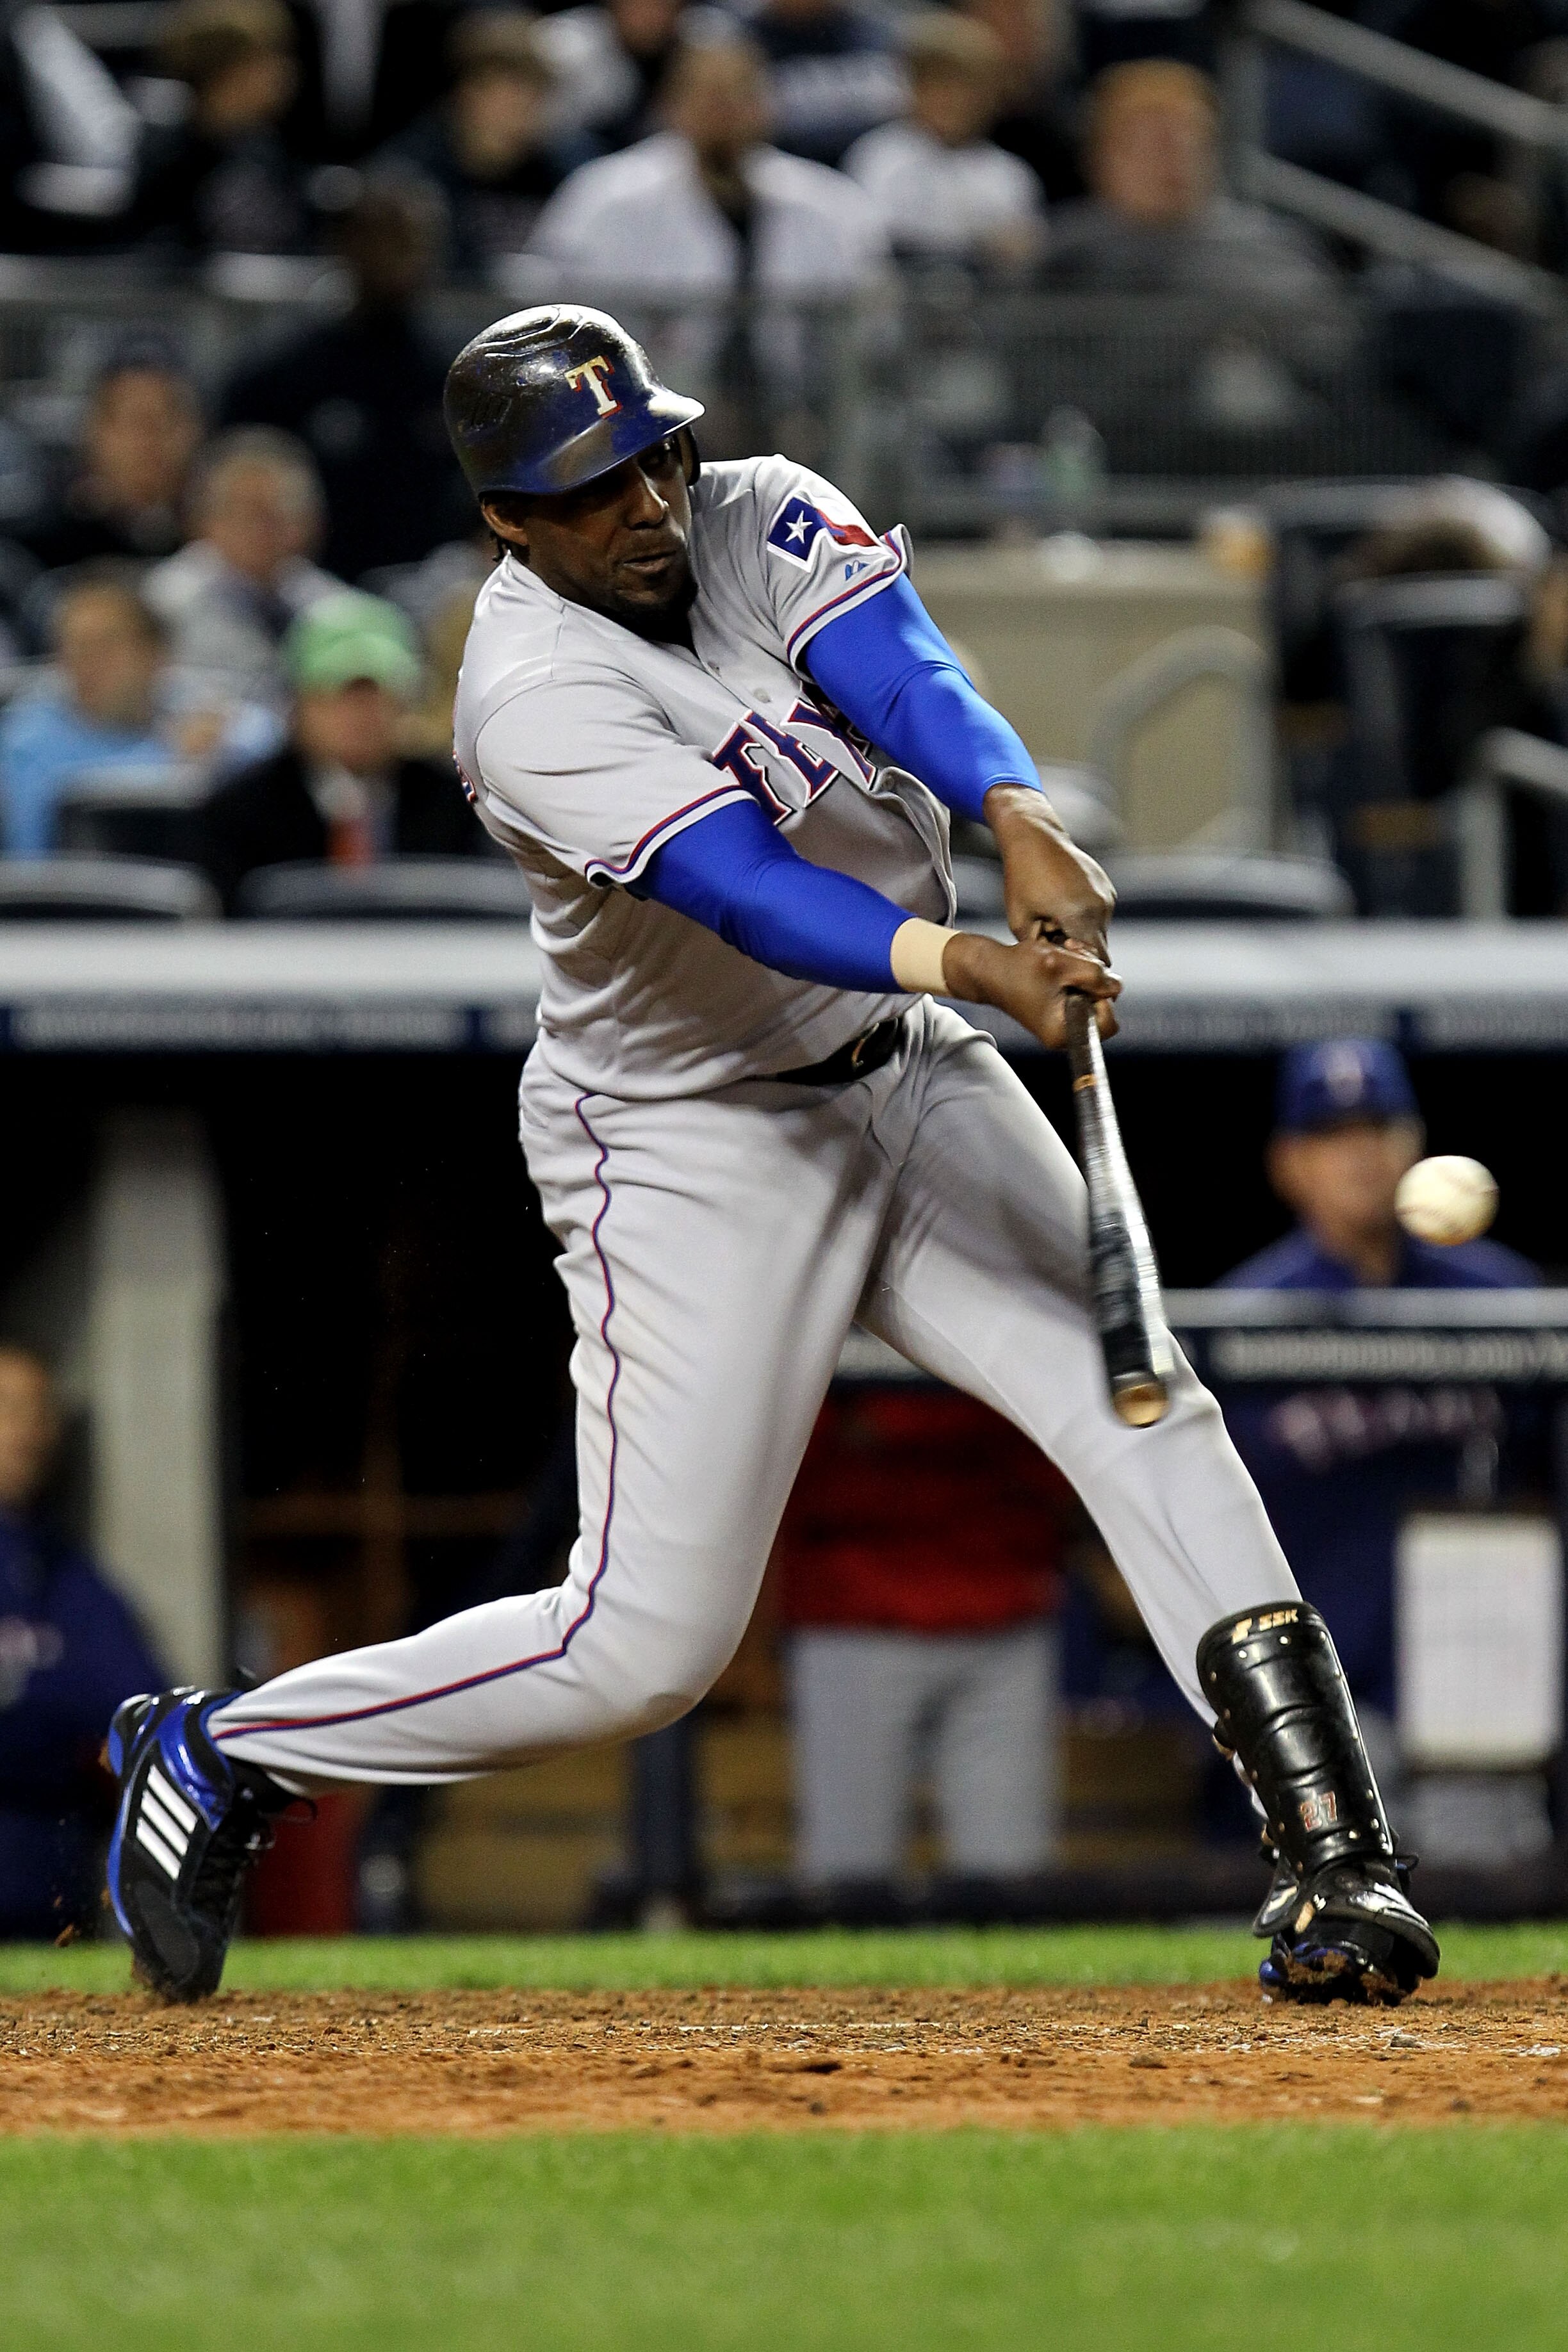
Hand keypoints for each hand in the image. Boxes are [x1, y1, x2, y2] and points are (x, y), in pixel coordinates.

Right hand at [942, 930, 1120, 1050]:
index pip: (1109, 1024)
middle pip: (1102, 1009)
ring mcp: (1060, 1023)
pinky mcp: (1058, 1010)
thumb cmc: (1019, 967)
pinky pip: (1080, 994)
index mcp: (1063, 1031)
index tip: (1090, 978)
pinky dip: (1077, 975)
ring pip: (1093, 997)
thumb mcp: (1061, 964)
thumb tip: (1116, 987)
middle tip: (1076, 957)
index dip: (1106, 997)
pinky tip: (1064, 959)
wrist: (991, 969)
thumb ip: (1094, 975)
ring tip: (1066, 953)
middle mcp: (1063, 1033)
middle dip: (1095, 980)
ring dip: (1085, 972)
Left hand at [984, 783, 1114, 961]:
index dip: (1079, 968)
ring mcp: (1106, 894)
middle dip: (1078, 953)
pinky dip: (1084, 918)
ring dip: (1081, 934)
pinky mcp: (1106, 886)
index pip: (1094, 961)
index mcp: (1081, 916)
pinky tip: (1061, 907)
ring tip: (1053, 922)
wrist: (1034, 836)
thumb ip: (1042, 949)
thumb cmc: (1022, 880)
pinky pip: (1099, 914)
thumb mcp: (1021, 922)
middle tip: (1052, 944)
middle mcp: (1101, 905)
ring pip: (1099, 931)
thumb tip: (1057, 969)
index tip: (1060, 966)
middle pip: (1098, 948)